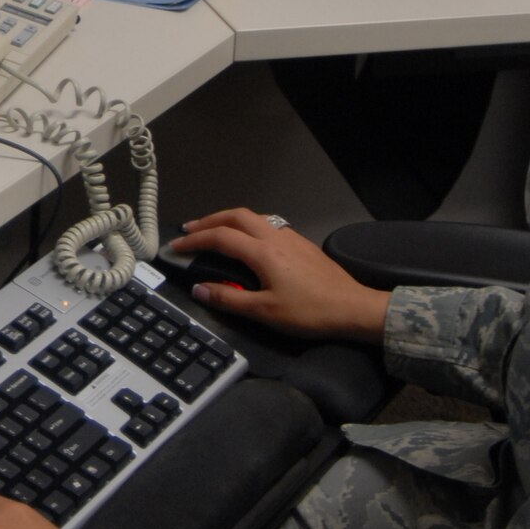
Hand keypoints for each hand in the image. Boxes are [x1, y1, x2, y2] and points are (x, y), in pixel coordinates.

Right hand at [173, 207, 389, 341]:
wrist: (353, 308)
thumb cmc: (309, 312)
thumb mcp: (265, 311)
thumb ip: (229, 299)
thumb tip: (199, 288)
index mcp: (263, 252)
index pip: (220, 237)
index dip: (195, 240)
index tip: (176, 246)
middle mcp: (276, 237)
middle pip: (236, 215)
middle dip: (210, 219)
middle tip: (191, 229)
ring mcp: (291, 237)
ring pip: (255, 216)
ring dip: (230, 220)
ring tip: (215, 231)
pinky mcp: (303, 244)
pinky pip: (269, 224)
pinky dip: (248, 226)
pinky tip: (249, 241)